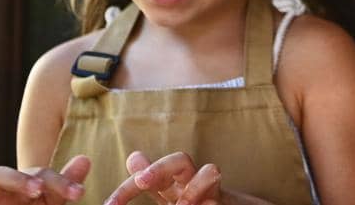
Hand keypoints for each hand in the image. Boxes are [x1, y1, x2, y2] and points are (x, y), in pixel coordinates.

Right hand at [0, 156, 89, 203]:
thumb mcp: (53, 203)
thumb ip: (65, 186)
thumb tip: (85, 159)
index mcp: (29, 184)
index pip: (43, 176)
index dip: (61, 183)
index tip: (79, 193)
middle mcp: (7, 189)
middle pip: (10, 174)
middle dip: (21, 179)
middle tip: (38, 189)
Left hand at [100, 151, 274, 204]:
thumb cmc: (201, 201)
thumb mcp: (172, 195)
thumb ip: (154, 180)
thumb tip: (133, 155)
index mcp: (173, 186)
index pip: (147, 179)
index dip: (127, 189)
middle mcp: (193, 183)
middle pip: (179, 160)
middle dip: (159, 168)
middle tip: (142, 181)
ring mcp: (214, 191)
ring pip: (209, 172)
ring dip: (195, 186)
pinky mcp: (227, 200)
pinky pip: (218, 193)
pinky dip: (208, 199)